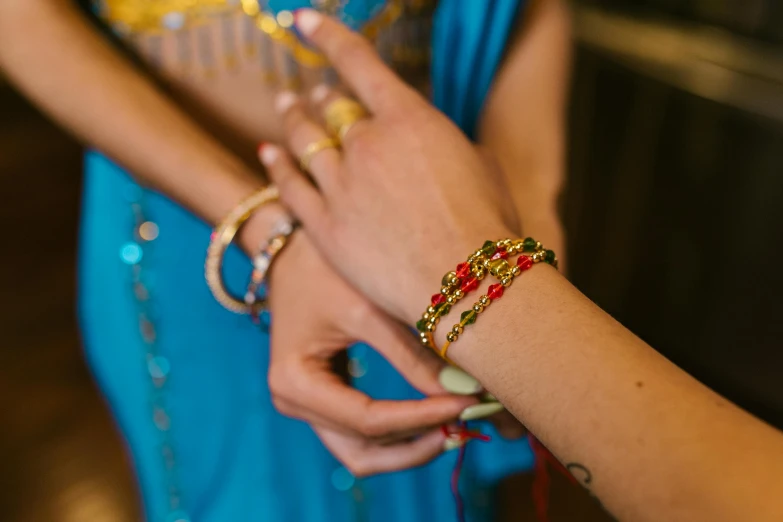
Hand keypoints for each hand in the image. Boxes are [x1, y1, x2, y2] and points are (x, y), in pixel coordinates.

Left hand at [260, 10, 513, 324]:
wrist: (466, 285)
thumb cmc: (487, 227)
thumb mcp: (479, 166)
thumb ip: (443, 144)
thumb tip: (426, 143)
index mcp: (409, 119)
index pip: (358, 64)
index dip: (328, 36)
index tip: (305, 20)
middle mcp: (366, 143)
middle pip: (331, 109)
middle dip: (322, 96)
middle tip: (312, 93)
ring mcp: (340, 185)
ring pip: (304, 141)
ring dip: (293, 120)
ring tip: (284, 107)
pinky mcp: (324, 226)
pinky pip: (290, 187)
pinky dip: (277, 166)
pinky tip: (268, 153)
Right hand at [267, 232, 476, 475]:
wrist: (294, 246)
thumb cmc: (326, 266)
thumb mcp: (370, 307)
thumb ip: (414, 355)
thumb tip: (467, 393)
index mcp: (295, 382)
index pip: (369, 420)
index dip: (422, 418)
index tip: (469, 405)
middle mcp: (293, 402)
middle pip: (364, 450)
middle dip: (418, 444)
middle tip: (468, 425)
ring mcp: (306, 405)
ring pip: (365, 451)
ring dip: (411, 445)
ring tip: (459, 425)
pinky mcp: (324, 398)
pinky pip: (364, 432)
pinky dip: (401, 429)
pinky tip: (438, 413)